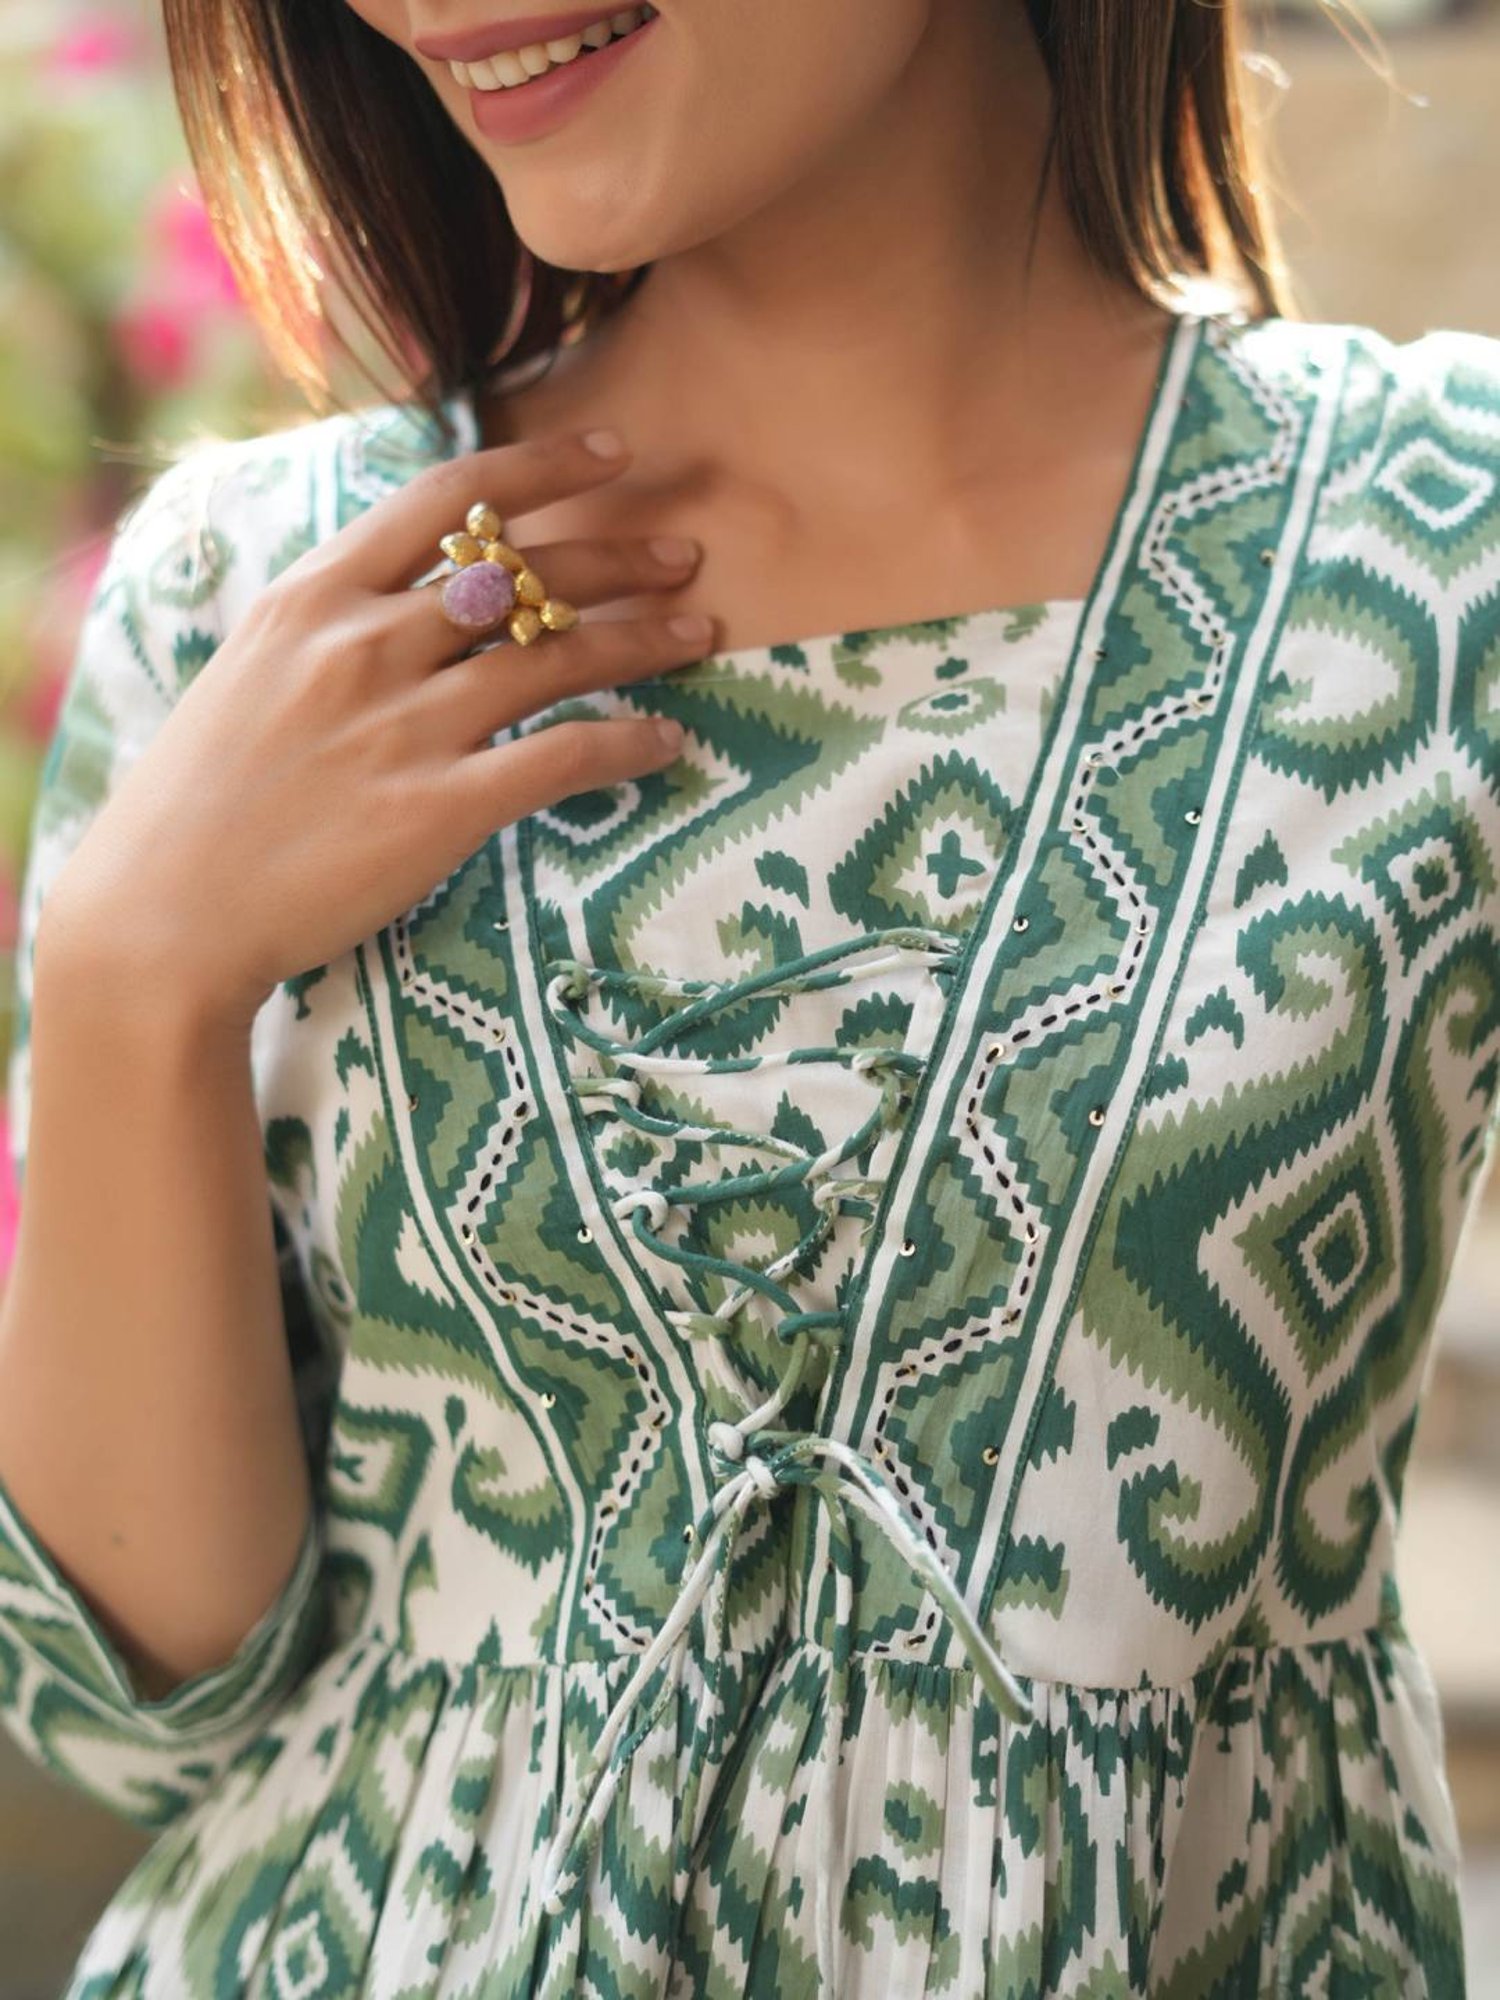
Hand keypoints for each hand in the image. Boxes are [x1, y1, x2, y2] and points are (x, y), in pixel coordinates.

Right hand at [48, 429, 709, 1034]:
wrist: (165, 913)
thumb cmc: (205, 798)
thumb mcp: (253, 670)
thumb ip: (332, 621)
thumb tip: (408, 588)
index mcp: (315, 596)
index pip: (448, 498)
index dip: (543, 467)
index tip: (612, 452)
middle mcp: (365, 644)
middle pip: (522, 572)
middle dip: (618, 556)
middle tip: (683, 557)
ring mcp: (405, 725)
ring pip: (555, 655)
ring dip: (642, 640)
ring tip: (700, 633)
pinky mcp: (438, 808)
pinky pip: (561, 758)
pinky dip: (626, 744)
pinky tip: (665, 743)